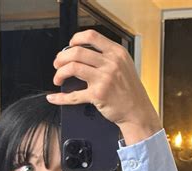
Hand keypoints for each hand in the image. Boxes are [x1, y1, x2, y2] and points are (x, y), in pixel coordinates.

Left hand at [46, 30, 161, 142]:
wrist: (137, 112)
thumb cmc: (131, 92)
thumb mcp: (124, 66)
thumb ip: (108, 57)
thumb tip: (84, 53)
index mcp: (116, 53)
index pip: (91, 36)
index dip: (75, 39)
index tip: (69, 45)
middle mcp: (110, 63)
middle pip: (77, 51)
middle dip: (62, 57)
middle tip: (57, 64)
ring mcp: (104, 79)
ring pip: (72, 67)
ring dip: (60, 72)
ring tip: (58, 78)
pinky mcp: (97, 95)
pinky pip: (74, 95)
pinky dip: (60, 97)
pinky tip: (54, 97)